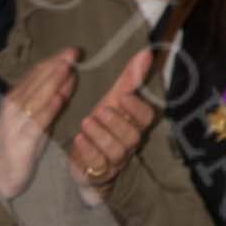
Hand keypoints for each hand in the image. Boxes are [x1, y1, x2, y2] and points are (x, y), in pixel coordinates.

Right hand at [0, 47, 78, 199]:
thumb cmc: (18, 145)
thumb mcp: (32, 119)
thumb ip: (47, 100)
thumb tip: (67, 78)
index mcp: (15, 98)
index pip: (35, 74)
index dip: (53, 61)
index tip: (71, 51)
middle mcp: (13, 107)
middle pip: (36, 82)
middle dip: (56, 65)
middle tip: (74, 52)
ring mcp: (15, 123)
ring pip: (36, 97)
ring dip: (53, 81)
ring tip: (68, 68)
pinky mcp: (21, 142)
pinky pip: (36, 122)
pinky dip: (47, 110)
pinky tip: (58, 99)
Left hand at [69, 47, 153, 196]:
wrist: (85, 159)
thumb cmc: (102, 126)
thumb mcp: (113, 100)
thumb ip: (129, 79)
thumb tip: (147, 52)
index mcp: (134, 125)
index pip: (147, 118)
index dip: (137, 108)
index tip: (123, 97)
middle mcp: (128, 145)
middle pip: (132, 137)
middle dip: (116, 123)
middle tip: (100, 110)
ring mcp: (114, 161)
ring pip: (116, 151)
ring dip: (100, 135)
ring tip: (86, 122)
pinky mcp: (98, 173)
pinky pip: (97, 165)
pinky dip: (88, 150)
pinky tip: (78, 138)